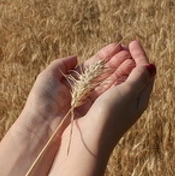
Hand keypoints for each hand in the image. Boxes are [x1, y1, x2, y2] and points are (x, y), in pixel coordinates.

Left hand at [19, 43, 138, 138]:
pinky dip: (119, 84)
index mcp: (72, 83)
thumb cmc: (41, 102)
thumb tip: (76, 57)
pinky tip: (129, 73)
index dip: (105, 56)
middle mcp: (83, 92)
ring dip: (121, 71)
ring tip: (133, 58)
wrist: (41, 129)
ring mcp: (90, 102)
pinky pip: (108, 95)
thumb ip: (61, 65)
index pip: (92, 66)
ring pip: (108, 83)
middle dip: (117, 62)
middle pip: (103, 74)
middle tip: (130, 51)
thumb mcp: (47, 78)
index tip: (118, 46)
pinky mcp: (95, 112)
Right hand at [69, 40, 155, 155]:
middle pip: (133, 75)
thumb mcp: (128, 93)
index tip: (132, 42)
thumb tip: (151, 66)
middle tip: (124, 45)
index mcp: (140, 99)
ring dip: (118, 64)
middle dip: (130, 58)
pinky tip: (100, 69)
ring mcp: (114, 105)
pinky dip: (106, 74)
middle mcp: (129, 102)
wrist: (88, 141)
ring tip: (114, 52)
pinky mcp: (99, 107)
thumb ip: (139, 77)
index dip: (140, 56)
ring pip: (119, 79)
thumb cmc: (110, 115)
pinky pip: (106, 85)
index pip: (145, 73)